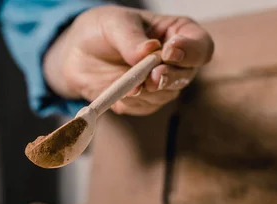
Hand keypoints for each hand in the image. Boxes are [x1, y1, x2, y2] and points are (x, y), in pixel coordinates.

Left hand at [43, 5, 214, 115]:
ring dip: (146, 93)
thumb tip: (148, 51)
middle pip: (186, 75)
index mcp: (176, 33)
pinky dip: (130, 102)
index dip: (190, 52)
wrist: (76, 54)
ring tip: (127, 86)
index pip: (200, 46)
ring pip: (165, 95)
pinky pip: (143, 107)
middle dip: (168, 78)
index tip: (168, 53)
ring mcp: (159, 83)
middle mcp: (174, 61)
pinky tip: (116, 93)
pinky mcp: (142, 101)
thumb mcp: (114, 24)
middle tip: (152, 78)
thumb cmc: (101, 30)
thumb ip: (130, 37)